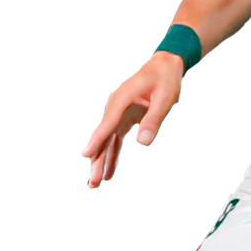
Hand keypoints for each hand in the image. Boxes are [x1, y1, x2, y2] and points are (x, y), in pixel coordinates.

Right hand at [80, 52, 184, 187]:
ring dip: (101, 162)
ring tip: (96, 184)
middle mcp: (114, 107)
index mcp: (121, 100)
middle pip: (102, 137)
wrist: (164, 66)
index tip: (86, 156)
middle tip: (93, 183)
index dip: (96, 141)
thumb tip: (144, 143)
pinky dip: (111, 156)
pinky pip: (114, 140)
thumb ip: (154, 120)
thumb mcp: (165, 99)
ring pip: (106, 141)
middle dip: (96, 160)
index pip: (107, 124)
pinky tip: (109, 173)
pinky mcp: (122, 118)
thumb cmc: (165, 80)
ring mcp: (116, 113)